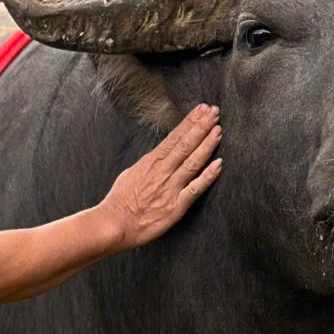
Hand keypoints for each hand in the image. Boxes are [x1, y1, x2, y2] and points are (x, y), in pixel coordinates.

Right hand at [99, 105, 221, 249]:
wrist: (114, 224)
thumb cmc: (120, 201)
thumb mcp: (131, 173)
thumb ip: (149, 164)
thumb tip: (159, 155)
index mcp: (151, 162)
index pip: (174, 137)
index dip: (190, 122)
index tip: (202, 110)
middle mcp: (162, 171)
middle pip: (185, 144)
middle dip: (201, 126)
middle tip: (214, 112)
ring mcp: (170, 187)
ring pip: (193, 161)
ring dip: (207, 145)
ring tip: (218, 130)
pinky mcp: (176, 206)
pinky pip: (195, 188)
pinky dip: (208, 176)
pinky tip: (219, 164)